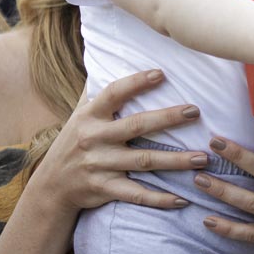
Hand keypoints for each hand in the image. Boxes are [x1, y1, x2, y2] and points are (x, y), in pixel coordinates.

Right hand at [31, 70, 210, 213]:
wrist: (51, 187)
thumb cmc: (74, 143)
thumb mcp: (78, 115)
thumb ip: (96, 91)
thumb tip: (105, 54)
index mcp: (89, 117)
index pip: (113, 94)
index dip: (135, 83)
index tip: (161, 74)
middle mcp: (94, 139)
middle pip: (135, 126)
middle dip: (167, 118)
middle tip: (195, 111)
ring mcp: (99, 165)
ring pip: (143, 162)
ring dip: (175, 161)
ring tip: (202, 157)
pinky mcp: (104, 189)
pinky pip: (136, 194)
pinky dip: (159, 199)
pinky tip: (183, 199)